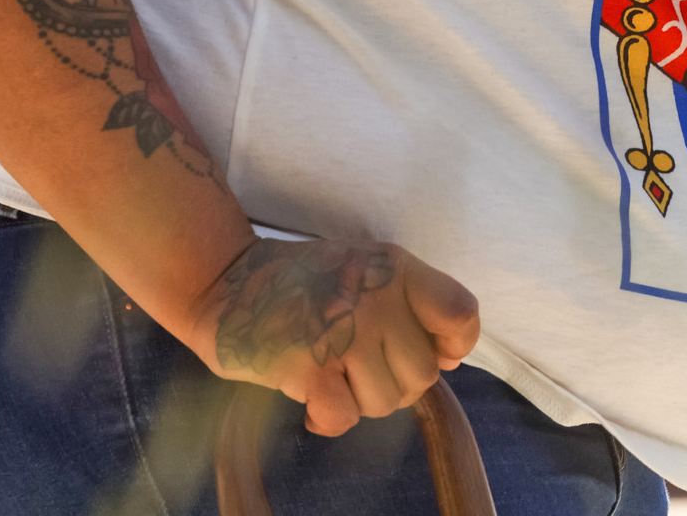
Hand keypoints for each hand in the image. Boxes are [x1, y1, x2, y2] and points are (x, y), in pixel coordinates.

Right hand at [197, 237, 481, 435]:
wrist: (225, 282)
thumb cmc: (301, 283)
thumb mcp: (364, 270)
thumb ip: (409, 306)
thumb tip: (451, 359)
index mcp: (395, 267)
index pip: (460, 313)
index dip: (454, 345)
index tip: (434, 354)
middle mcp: (377, 294)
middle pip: (422, 374)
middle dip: (393, 384)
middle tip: (357, 369)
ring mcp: (345, 329)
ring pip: (387, 401)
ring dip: (358, 401)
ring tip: (331, 375)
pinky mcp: (310, 365)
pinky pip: (345, 417)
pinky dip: (326, 418)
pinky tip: (310, 398)